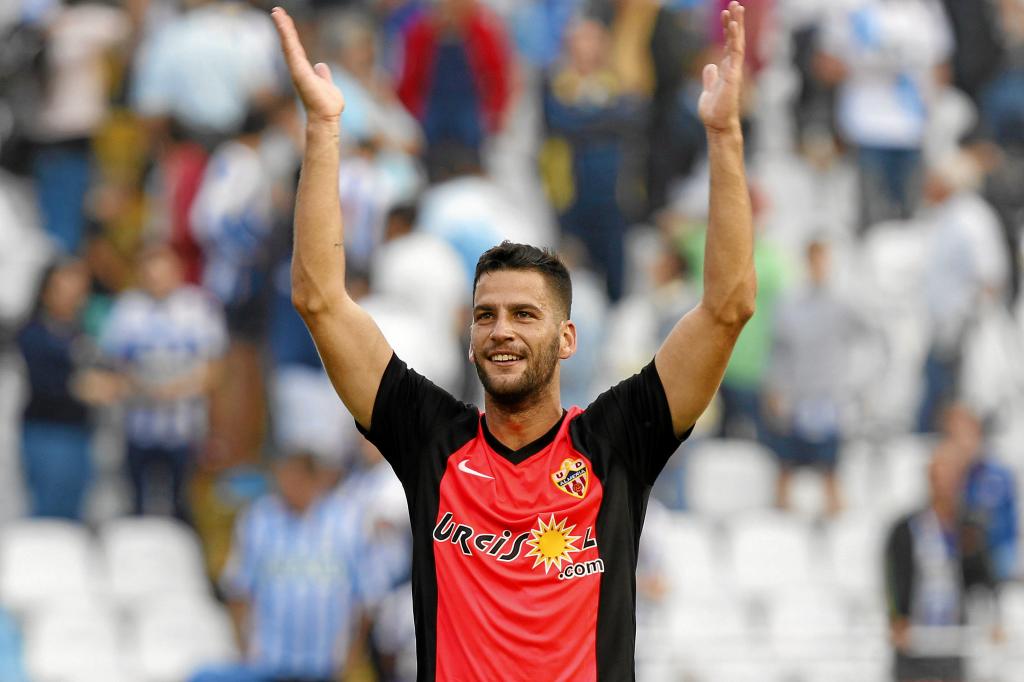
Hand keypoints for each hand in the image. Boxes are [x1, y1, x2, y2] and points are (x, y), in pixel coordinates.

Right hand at [271, 7, 344, 124]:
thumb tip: (321, 66)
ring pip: (288, 44)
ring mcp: (297, 70)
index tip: (285, 20)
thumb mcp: (328, 85)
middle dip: (283, 27)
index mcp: (304, 70)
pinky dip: (286, 36)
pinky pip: (291, 49)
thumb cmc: (327, 106)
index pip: (296, 48)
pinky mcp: (298, 71)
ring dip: (283, 28)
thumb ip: (323, 75)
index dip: (290, 34)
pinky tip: (282, 23)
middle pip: (289, 44)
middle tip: (277, 11)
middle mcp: (298, 69)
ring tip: (277, 12)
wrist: (326, 117)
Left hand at [698, 1, 744, 133]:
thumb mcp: (708, 89)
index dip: (728, 29)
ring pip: (737, 42)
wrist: (717, 124)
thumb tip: (710, 66)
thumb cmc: (714, 111)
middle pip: (736, 39)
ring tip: (736, 7)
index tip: (726, 14)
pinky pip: (735, 52)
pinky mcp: (733, 75)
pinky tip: (733, 25)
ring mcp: (735, 70)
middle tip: (736, 3)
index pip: (729, 44)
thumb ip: (710, 77)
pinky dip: (735, 37)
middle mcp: (733, 67)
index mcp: (727, 69)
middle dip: (736, 21)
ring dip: (737, 24)